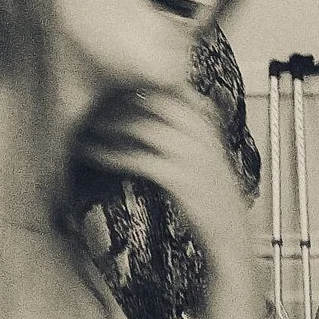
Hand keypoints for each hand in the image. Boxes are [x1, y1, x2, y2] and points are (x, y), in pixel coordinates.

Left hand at [72, 90, 251, 269]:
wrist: (230, 233)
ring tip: (88, 125)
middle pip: (156, 101)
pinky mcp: (177, 178)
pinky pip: (136, 158)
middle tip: (96, 102)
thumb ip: (187, 134)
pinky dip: (110, 154)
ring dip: (111, 123)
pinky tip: (93, 154)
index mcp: (208, 125)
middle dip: (122, 99)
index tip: (116, 88)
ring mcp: (190, 155)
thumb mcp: (206, 156)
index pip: (172, 89)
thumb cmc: (213, 197)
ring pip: (143, 126)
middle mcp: (201, 134)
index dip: (140, 85)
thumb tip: (152, 117)